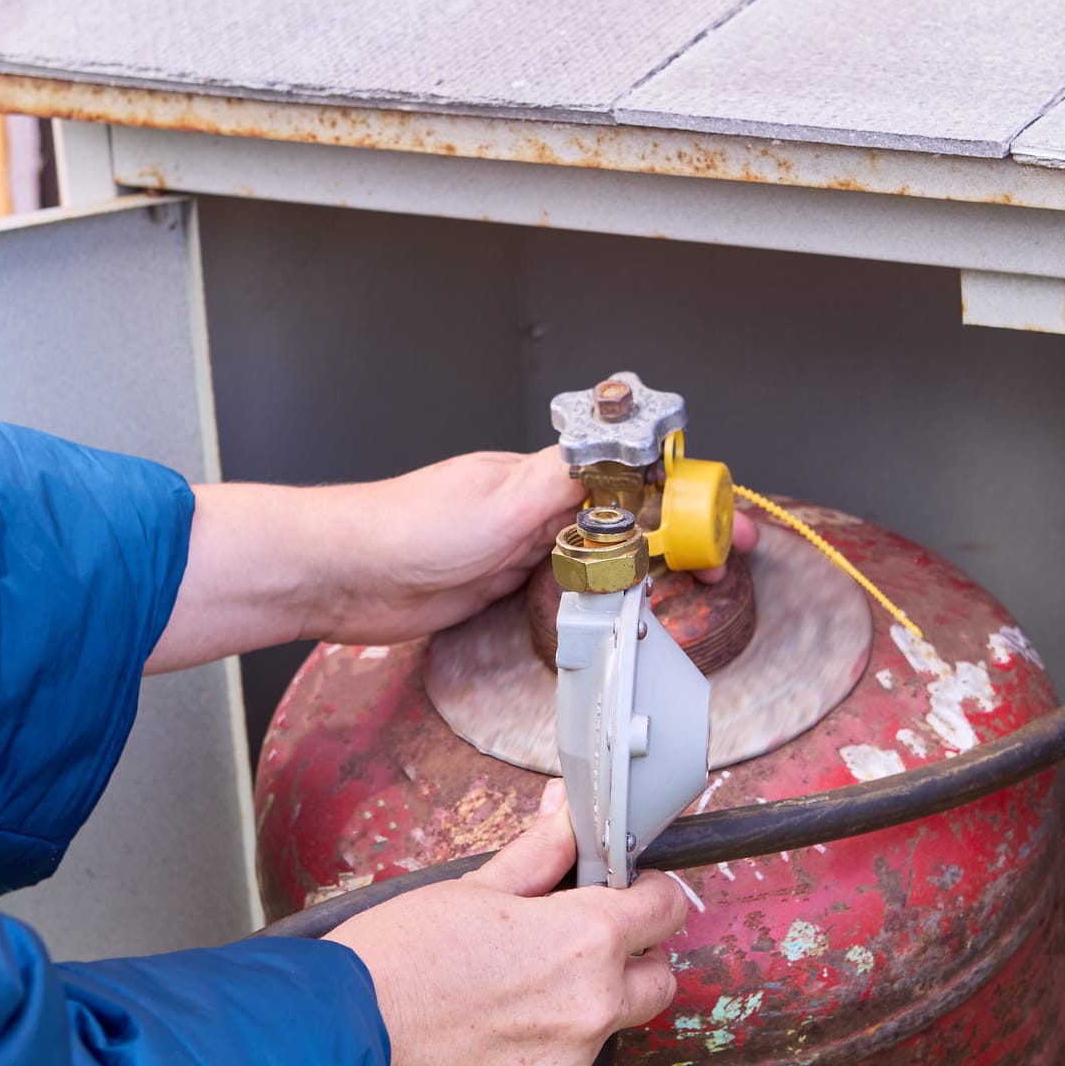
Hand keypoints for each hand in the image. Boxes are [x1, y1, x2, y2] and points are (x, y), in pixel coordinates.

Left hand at [146, 449, 760, 671]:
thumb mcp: (501, 501)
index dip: (687, 498)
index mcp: (544, 475)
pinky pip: (570, 589)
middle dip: (684, 536)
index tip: (725, 525)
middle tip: (723, 566)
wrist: (339, 576)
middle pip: (631, 514)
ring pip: (606, 553)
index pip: (637, 475)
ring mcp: (523, 546)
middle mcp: (539, 506)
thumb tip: (627, 448)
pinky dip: (603, 600)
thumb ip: (569, 480)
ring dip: (648, 569)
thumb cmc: (401, 530)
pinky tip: (620, 617)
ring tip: (691, 592)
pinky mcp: (504, 585)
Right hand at [327, 782, 689, 1065]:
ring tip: (521, 983)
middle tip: (587, 938)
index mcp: (585, 939)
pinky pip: (567, 1064)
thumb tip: (568, 814)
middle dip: (635, 955)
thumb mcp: (475, 885)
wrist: (343, 1037)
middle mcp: (592, 1005)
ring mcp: (568, 1060)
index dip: (650, 893)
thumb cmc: (399, 956)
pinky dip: (547, 1042)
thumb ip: (540, 852)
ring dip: (589, 1002)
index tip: (629, 890)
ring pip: (611, 1024)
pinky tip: (497, 1023)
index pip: (666, 910)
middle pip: (658, 979)